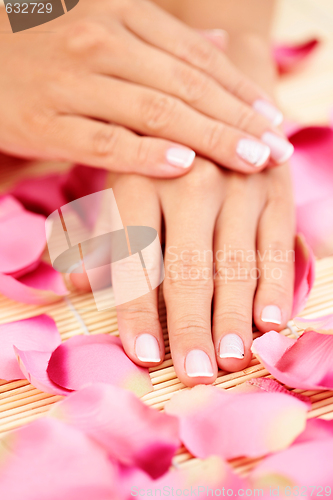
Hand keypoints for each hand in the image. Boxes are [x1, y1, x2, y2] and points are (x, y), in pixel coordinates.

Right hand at [0, 0, 292, 176]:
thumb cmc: (52, 52)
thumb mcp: (108, 26)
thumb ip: (163, 38)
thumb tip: (217, 43)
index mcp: (122, 13)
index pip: (197, 57)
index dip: (241, 90)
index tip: (274, 120)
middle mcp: (101, 39)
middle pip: (186, 85)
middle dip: (238, 120)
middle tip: (275, 150)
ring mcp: (73, 80)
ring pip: (154, 111)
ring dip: (209, 139)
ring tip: (249, 162)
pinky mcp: (48, 120)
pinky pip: (105, 140)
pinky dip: (146, 154)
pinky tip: (184, 166)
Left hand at [72, 158, 294, 384]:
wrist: (209, 111)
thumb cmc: (155, 164)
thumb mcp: (118, 188)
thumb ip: (99, 237)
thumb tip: (76, 287)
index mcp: (141, 182)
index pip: (136, 258)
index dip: (139, 310)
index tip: (144, 355)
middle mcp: (191, 181)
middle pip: (189, 267)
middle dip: (191, 325)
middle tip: (195, 374)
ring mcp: (239, 185)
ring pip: (236, 261)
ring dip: (234, 315)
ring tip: (231, 359)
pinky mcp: (276, 190)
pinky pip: (277, 245)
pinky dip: (276, 285)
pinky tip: (270, 321)